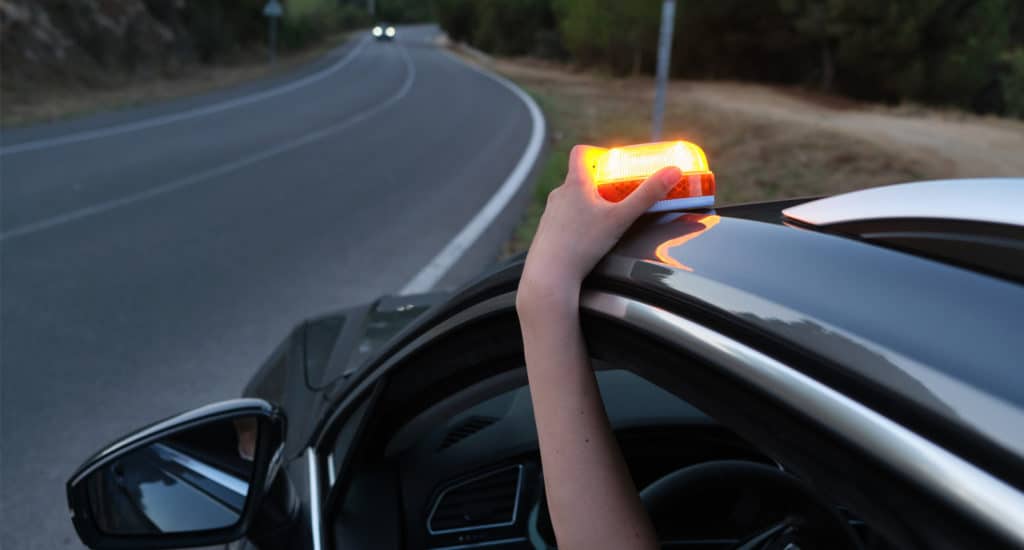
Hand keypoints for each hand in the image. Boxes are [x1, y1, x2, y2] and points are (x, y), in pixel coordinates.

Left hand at [519, 145, 681, 305]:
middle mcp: (558, 194)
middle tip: (618, 193)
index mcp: (574, 184)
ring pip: (571, 199)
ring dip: (588, 203)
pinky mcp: (546, 231)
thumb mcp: (621, 218)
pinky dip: (577, 221)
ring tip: (605, 218)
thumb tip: (673, 171)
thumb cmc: (583, 245)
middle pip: (579, 177)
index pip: (580, 152)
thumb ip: (647, 195)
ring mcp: (549, 213)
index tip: (612, 161)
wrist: (550, 275)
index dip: (596, 151)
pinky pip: (564, 218)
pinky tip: (588, 238)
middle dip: (600, 183)